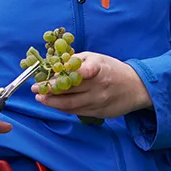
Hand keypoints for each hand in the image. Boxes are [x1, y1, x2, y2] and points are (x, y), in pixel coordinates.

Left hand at [31, 51, 151, 118]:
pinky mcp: (99, 112)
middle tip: (35, 89)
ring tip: (40, 98)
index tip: (44, 78)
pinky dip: (63, 108)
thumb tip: (55, 64)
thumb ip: (76, 60)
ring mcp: (98, 101)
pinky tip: (53, 104)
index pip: (77, 73)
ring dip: (53, 102)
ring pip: (71, 105)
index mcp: (98, 69)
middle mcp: (98, 87)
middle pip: (70, 91)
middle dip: (49, 91)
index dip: (59, 77)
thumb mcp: (96, 57)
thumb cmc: (113, 69)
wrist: (136, 88)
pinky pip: (77, 112)